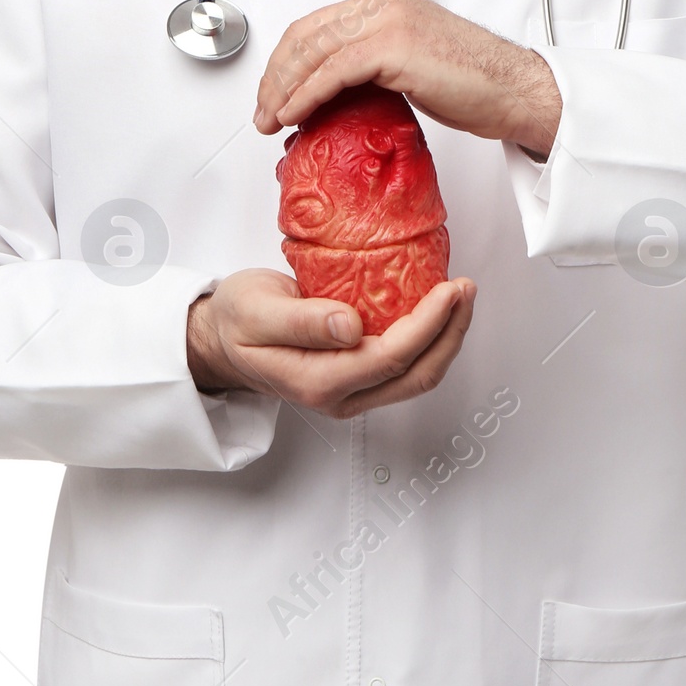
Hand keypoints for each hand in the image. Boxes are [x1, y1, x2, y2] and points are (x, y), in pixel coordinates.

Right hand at [187, 268, 477, 417]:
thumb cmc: (235, 320)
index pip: (390, 358)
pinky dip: (428, 338)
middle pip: (416, 375)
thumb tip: (350, 326)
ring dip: (445, 338)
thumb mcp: (256, 311)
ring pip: (416, 376)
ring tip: (460, 297)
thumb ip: (302, 322)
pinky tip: (435, 308)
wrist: (220, 339)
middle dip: (450, 333)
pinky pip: (404, 366)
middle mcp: (340, 395)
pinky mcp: (357, 377)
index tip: (449, 290)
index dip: (428, 325)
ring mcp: (351, 391)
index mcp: (316, 381)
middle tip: (465, 289)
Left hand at [252, 0, 561, 156]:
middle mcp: (381, 4)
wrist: (514, 89)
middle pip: (304, 36)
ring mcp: (386, 21)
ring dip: (282, 89)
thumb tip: (333, 89)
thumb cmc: (473, 81)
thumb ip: (370, 62)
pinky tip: (293, 115)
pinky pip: (331, 72)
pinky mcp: (392, 47)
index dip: (285, 61)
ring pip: (312, 52)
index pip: (314, 26)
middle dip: (275, 77)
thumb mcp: (408, 62)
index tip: (273, 92)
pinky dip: (304, 95)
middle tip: (262, 111)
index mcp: (383, 2)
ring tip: (270, 119)